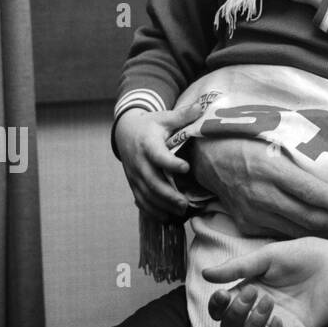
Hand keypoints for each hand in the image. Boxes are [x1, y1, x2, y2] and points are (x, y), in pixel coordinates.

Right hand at [114, 98, 205, 220]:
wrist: (125, 132)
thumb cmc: (151, 125)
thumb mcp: (165, 117)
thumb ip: (183, 115)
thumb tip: (202, 107)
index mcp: (147, 144)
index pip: (157, 155)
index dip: (170, 163)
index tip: (186, 168)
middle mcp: (138, 162)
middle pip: (151, 181)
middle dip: (167, 194)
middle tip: (184, 204)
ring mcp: (134, 175)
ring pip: (146, 194)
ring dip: (162, 206)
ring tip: (180, 213)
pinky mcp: (134, 184)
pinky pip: (141, 200)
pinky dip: (152, 211)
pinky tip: (167, 219)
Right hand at [190, 135, 327, 238]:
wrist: (207, 158)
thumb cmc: (246, 141)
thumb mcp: (273, 138)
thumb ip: (300, 152)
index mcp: (272, 168)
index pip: (312, 192)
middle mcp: (263, 194)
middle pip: (307, 217)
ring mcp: (253, 213)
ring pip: (295, 230)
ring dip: (321, 234)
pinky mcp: (246, 225)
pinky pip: (279, 233)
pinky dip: (300, 235)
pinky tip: (317, 234)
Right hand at [203, 237, 327, 326]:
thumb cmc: (308, 256)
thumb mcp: (270, 256)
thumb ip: (239, 267)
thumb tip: (206, 274)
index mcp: (250, 290)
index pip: (222, 308)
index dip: (217, 306)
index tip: (223, 295)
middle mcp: (259, 311)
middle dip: (235, 314)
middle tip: (254, 294)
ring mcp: (277, 325)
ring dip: (251, 326)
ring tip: (270, 305)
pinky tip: (279, 323)